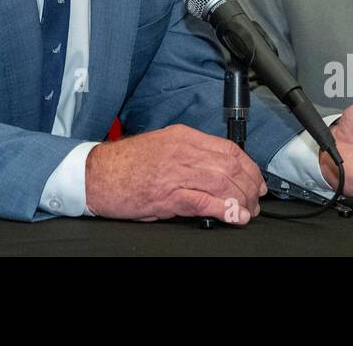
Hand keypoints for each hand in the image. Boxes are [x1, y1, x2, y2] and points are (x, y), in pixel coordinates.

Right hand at [85, 124, 266, 224]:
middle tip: (255, 200)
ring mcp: (176, 172)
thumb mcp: (162, 147)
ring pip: (223, 182)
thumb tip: (217, 170)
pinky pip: (204, 201)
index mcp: (182, 136)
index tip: (255, 179)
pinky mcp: (168, 195)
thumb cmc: (126, 164)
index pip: (228, 148)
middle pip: (231, 166)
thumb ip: (189, 154)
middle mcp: (183, 151)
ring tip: (247, 211)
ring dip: (241, 200)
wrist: (97, 174)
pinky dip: (225, 209)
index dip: (249, 166)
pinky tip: (234, 216)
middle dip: (250, 185)